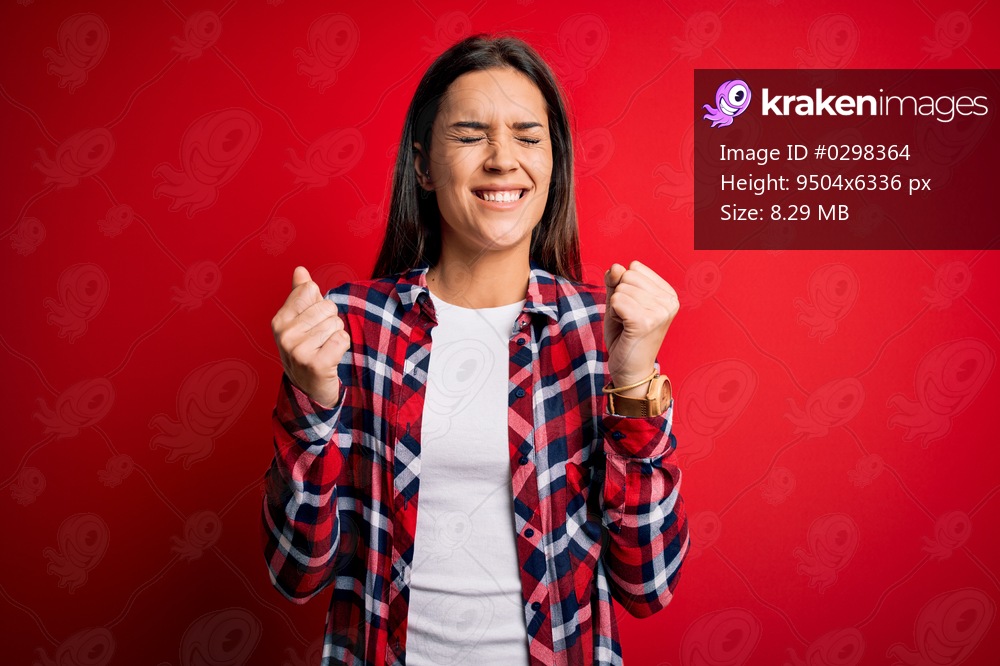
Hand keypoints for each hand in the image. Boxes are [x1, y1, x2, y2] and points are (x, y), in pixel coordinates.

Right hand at [271, 266, 349, 407]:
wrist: (309, 389)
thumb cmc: (307, 349)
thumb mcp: (300, 322)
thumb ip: (300, 295)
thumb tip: (300, 270)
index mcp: (279, 320)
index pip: (311, 290)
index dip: (319, 305)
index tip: (312, 324)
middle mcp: (285, 335)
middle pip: (327, 307)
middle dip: (331, 322)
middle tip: (321, 340)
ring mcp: (298, 351)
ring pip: (336, 324)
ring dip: (337, 336)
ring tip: (325, 349)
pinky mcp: (316, 364)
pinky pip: (342, 339)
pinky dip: (343, 347)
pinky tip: (331, 358)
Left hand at [604, 260, 678, 396]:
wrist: (630, 370)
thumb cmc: (625, 336)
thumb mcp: (618, 302)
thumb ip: (616, 282)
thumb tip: (615, 267)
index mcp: (668, 293)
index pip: (634, 267)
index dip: (623, 287)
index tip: (632, 309)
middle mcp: (669, 301)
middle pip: (627, 276)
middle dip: (619, 297)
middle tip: (627, 319)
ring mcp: (660, 311)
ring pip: (620, 289)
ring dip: (615, 308)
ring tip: (627, 325)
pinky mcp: (646, 322)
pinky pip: (616, 301)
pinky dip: (613, 314)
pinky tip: (625, 329)